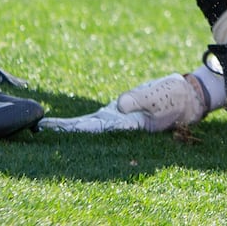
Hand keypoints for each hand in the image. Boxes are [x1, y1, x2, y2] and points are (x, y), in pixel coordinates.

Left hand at [40, 73, 208, 132]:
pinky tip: (66, 125)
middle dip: (64, 129)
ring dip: (68, 127)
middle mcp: (118, 124)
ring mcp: (118, 119)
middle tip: (41, 127)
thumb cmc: (174, 98)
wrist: (185, 98)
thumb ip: (138, 101)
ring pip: (88, 125)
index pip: (95, 128)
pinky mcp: (119, 112)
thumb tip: (118, 105)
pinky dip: (80, 121)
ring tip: (45, 127)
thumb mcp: (157, 97)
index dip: (75, 128)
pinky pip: (96, 119)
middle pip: (86, 128)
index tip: (56, 128)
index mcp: (126, 124)